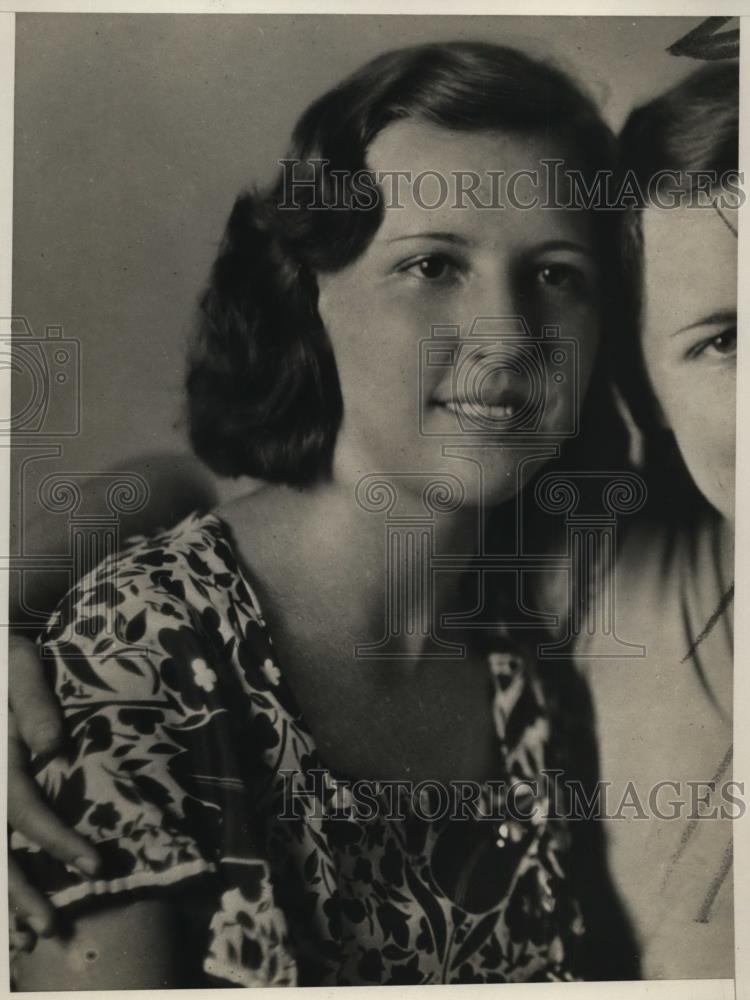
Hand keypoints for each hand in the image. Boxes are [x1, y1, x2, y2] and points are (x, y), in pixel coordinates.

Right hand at [7, 633, 99, 948]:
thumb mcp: (18, 665)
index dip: (56, 840)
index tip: (95, 867)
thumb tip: (55, 747)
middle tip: (54, 929)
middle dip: (19, 894)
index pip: (21, 808)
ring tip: (28, 941)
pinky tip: (7, 921)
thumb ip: (34, 703)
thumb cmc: (1, 660)